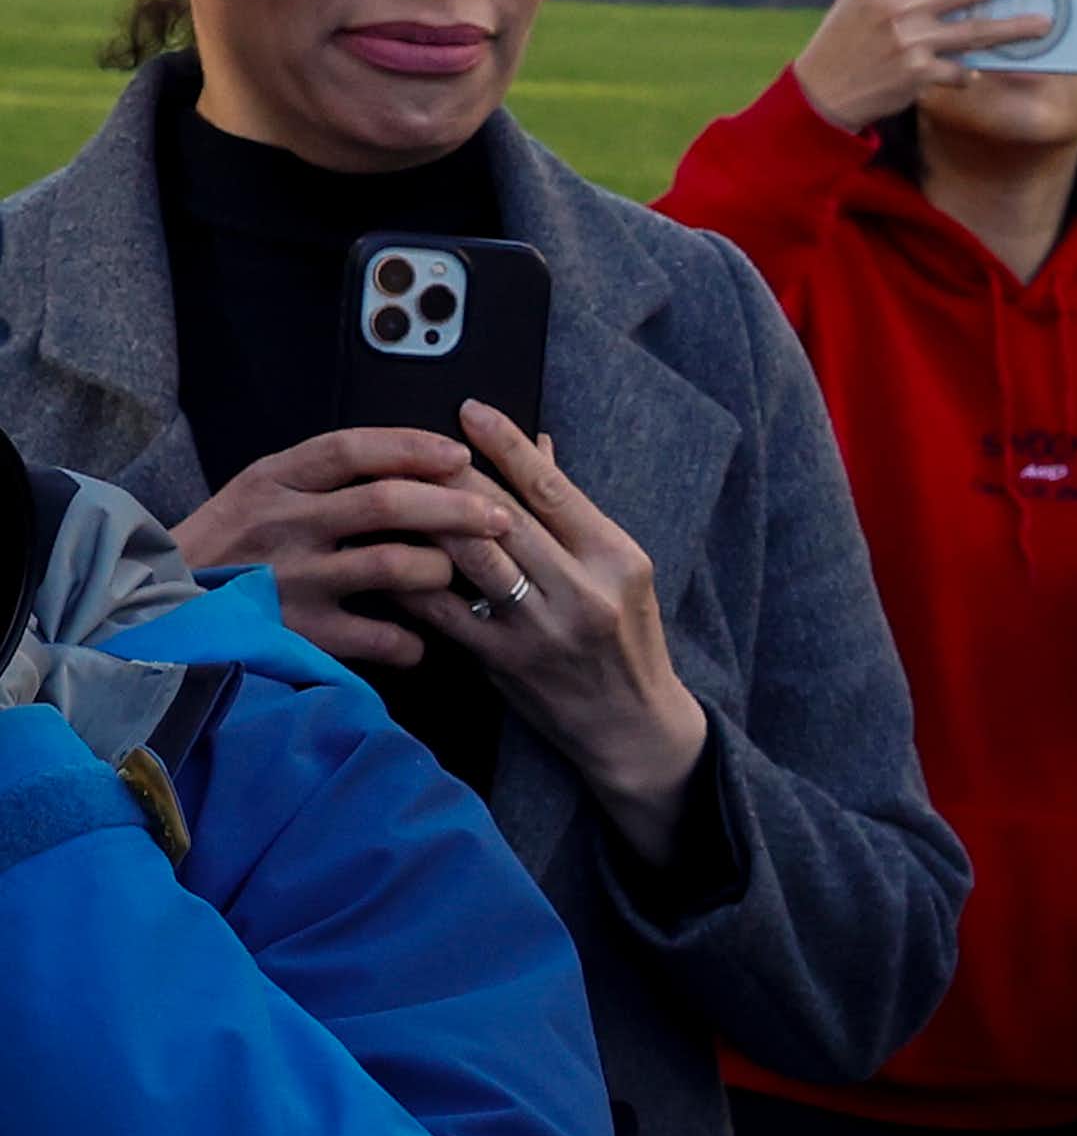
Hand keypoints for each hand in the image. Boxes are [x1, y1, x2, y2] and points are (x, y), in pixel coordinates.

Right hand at [171, 428, 512, 668]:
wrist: (161, 613)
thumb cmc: (227, 550)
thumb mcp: (258, 494)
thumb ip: (322, 478)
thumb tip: (411, 459)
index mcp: (273, 480)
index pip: (352, 449)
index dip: (413, 447)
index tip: (460, 453)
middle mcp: (284, 524)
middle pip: (387, 503)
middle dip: (455, 506)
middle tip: (501, 517)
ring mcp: (292, 580)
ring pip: (392, 565)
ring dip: (439, 570)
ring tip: (455, 576)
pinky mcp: (300, 633)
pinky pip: (380, 638)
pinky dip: (411, 643)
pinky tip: (421, 643)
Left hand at [405, 401, 707, 861]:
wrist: (632, 726)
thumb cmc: (629, 640)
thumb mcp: (623, 572)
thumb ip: (575, 514)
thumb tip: (538, 448)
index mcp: (616, 559)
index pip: (553, 488)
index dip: (507, 444)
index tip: (470, 410)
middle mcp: (580, 592)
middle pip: (502, 516)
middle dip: (451, 473)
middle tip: (410, 441)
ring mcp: (539, 630)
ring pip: (469, 557)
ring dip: (423, 518)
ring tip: (389, 486)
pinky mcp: (504, 662)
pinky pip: (444, 611)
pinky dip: (412, 579)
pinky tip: (385, 553)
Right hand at [791, 0, 1060, 130]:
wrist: (824, 88)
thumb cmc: (844, 35)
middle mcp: (904, 5)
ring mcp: (916, 42)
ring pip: (979, 32)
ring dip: (1016, 28)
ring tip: (1046, 23)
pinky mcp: (921, 75)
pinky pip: (961, 71)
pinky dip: (970, 71)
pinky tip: (975, 72)